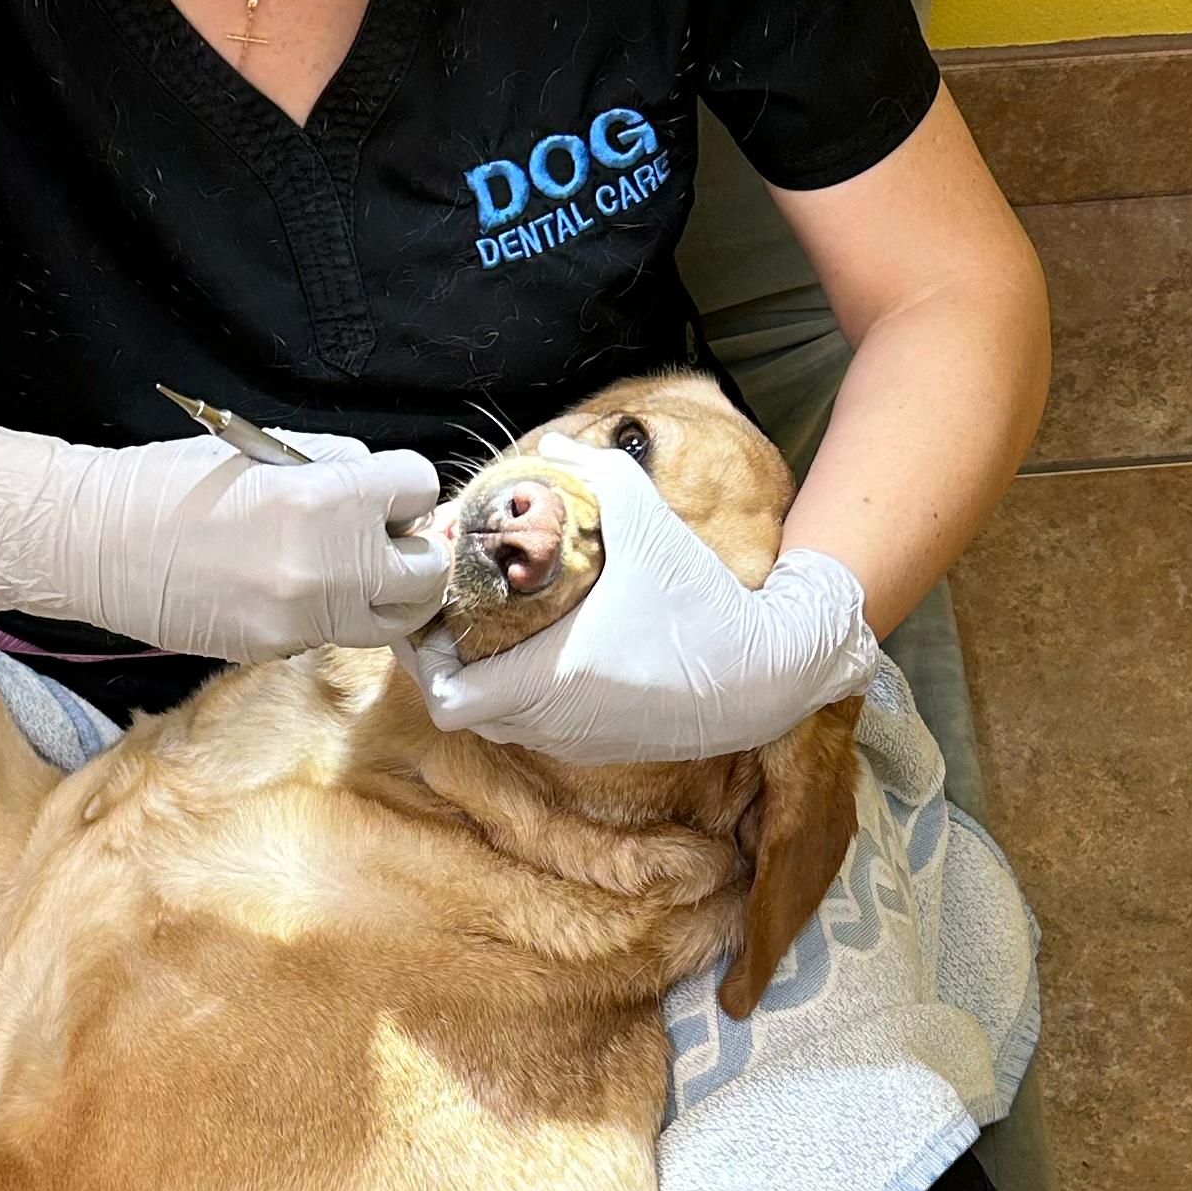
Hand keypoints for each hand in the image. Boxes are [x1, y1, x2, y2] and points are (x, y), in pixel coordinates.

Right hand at [0, 423, 447, 661]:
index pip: (420, 490)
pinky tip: (289, 588)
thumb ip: (338, 467)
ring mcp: (305, 616)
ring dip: (383, 595)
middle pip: (426, 572)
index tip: (382, 494)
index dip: (402, 489)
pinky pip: (336, 633)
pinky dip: (329, 614)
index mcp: (328, 496)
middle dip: (410, 552)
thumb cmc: (174, 479)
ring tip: (347, 571)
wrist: (98, 540)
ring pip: (393, 620)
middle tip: (378, 540)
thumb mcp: (266, 449)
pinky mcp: (278, 647)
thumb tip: (385, 492)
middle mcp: (329, 564)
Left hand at [406, 437, 876, 761]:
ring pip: (499, 724)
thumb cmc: (704, 605)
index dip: (422, 657)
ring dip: (483, 681)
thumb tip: (553, 442)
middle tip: (449, 614)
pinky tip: (538, 651)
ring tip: (486, 629)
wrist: (769, 675)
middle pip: (461, 709)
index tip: (428, 615)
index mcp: (548, 680)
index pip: (445, 694)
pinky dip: (522, 697)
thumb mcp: (650, 524)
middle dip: (446, 663)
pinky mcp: (601, 748)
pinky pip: (538, 729)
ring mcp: (576, 742)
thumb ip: (597, 475)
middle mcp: (553, 724)